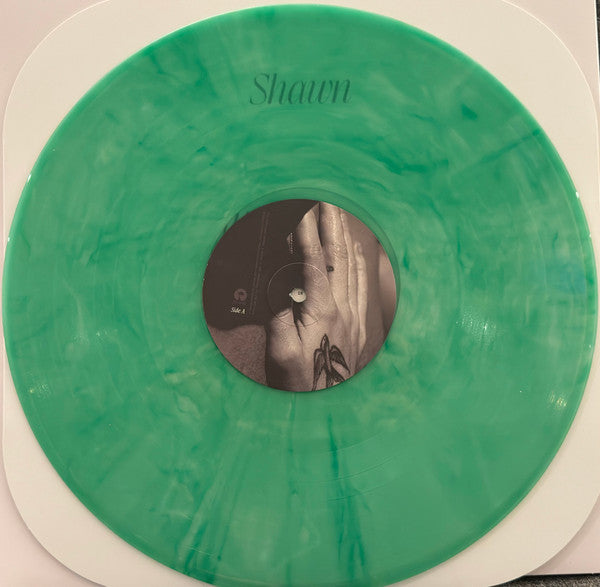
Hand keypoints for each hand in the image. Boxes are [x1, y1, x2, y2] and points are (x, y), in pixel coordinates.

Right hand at [265, 203, 367, 390]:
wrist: (330, 406)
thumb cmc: (300, 381)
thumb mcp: (280, 351)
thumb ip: (279, 314)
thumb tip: (278, 283)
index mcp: (321, 311)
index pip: (313, 261)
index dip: (307, 233)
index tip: (303, 208)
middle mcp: (342, 308)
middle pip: (338, 256)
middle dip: (331, 224)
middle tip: (326, 199)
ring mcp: (354, 315)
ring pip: (353, 266)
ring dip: (345, 237)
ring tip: (339, 215)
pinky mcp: (361, 324)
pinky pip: (364, 284)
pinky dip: (361, 262)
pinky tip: (360, 250)